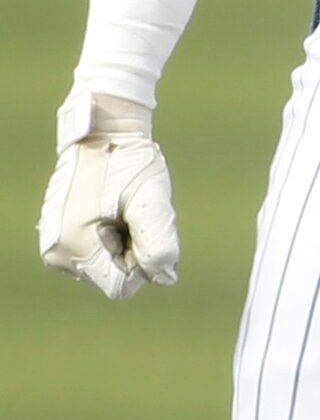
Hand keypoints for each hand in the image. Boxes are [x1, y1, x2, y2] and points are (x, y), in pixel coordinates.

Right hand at [38, 94, 179, 300]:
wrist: (102, 133)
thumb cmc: (129, 162)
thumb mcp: (150, 198)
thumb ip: (158, 240)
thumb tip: (165, 277)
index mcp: (76, 247)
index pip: (120, 286)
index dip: (141, 262)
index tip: (141, 227)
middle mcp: (58, 254)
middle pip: (110, 276)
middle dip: (129, 250)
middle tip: (129, 212)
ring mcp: (54, 246)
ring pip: (102, 265)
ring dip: (118, 243)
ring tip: (117, 207)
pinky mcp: (56, 236)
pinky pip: (90, 252)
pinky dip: (105, 236)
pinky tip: (107, 209)